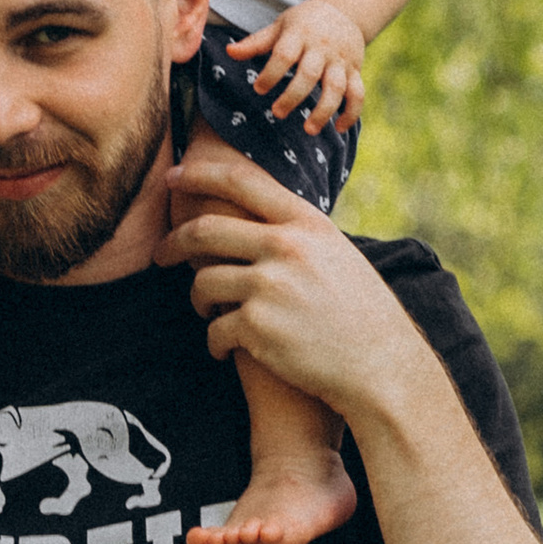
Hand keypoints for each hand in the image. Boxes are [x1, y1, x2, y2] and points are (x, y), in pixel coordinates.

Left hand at [156, 149, 422, 414]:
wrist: (382, 369)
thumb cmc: (363, 317)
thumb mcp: (338, 257)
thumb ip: (298, 237)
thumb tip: (253, 220)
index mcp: (308, 224)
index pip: (243, 183)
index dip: (200, 175)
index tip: (172, 177)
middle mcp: (287, 248)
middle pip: (206, 231)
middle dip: (173, 243)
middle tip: (160, 255)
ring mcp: (270, 286)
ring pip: (204, 283)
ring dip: (198, 301)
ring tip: (207, 312)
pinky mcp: (257, 327)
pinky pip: (215, 329)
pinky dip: (215, 342)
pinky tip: (224, 350)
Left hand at [228, 0, 366, 133]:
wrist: (344, 10)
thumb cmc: (303, 23)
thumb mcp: (279, 26)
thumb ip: (256, 42)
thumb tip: (229, 52)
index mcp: (300, 35)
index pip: (284, 55)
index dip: (271, 73)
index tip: (258, 89)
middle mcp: (322, 48)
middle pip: (309, 74)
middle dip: (293, 96)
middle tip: (277, 113)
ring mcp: (341, 60)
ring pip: (336, 87)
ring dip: (324, 110)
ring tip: (309, 130)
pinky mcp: (355, 71)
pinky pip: (357, 93)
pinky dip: (351, 112)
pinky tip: (338, 128)